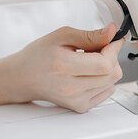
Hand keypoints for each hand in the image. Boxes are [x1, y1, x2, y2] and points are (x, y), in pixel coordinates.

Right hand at [0, 23, 124, 112]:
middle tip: (100, 48)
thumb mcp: (61, 36)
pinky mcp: (80, 107)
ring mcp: (76, 100)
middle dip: (112, 57)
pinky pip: (106, 91)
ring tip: (91, 61)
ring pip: (112, 82)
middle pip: (112, 74)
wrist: (23, 78)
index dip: (114, 49)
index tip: (114, 40)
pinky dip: (104, 80)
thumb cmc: (39, 55)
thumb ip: (89, 35)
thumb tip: (112, 31)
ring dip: (108, 68)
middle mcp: (71, 88)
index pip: (105, 63)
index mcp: (64, 67)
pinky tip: (90, 73)